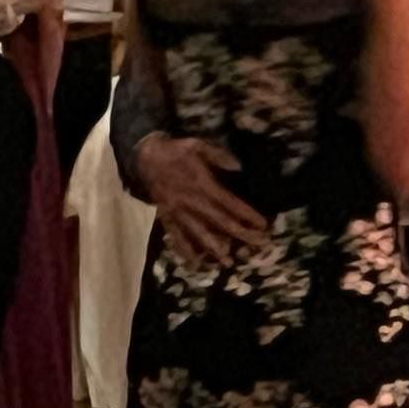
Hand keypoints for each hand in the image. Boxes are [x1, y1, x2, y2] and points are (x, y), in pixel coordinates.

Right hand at [135, 134, 267, 266]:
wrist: (145, 157)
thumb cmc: (175, 151)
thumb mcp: (197, 144)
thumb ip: (218, 155)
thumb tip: (238, 166)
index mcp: (202, 183)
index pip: (230, 203)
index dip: (247, 214)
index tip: (263, 225)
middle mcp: (192, 201)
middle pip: (220, 221)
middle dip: (241, 234)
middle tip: (259, 245)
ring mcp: (178, 211)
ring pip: (199, 232)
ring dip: (215, 248)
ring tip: (229, 262)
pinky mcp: (167, 216)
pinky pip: (176, 235)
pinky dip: (185, 249)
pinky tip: (194, 263)